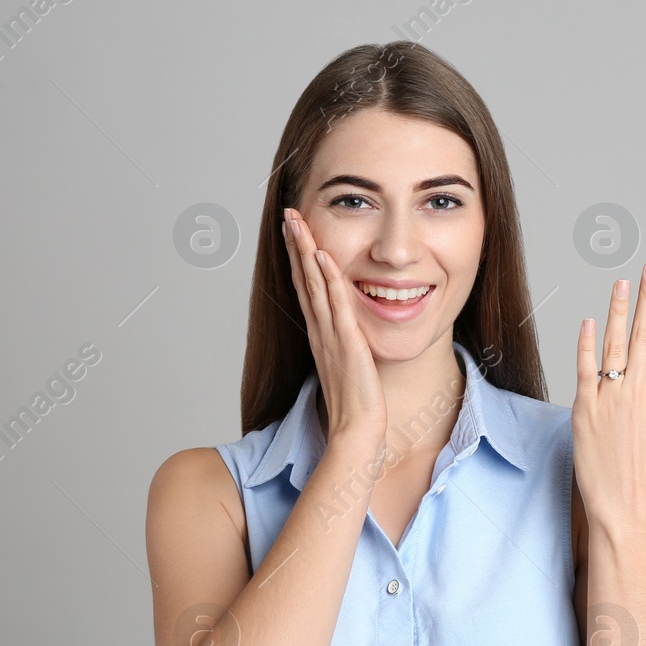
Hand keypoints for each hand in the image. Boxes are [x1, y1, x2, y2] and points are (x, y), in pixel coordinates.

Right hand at [282, 206, 386, 448]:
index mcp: (321, 336)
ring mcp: (330, 335)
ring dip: (305, 250)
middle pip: (304, 279)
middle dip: (295, 244)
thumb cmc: (356, 407)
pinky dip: (328, 277)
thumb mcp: (348, 369)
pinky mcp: (347, 343)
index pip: (307, 289)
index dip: (299, 259)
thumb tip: (348, 338)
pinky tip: (322, 254)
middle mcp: (320, 331)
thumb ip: (345, 349)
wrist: (356, 432)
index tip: (294, 233)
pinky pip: (335, 304)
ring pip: (314, 284)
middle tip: (288, 213)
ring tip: (297, 221)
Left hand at [572, 265, 645, 524]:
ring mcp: (607, 398)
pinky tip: (588, 322)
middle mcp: (636, 392)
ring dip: (617, 311)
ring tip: (621, 284)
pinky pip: (584, 369)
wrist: (621, 508)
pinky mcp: (583, 408)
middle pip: (644, 334)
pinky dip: (586, 344)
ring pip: (612, 345)